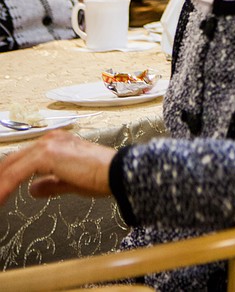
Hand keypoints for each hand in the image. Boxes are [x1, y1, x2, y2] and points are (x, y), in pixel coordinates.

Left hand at [0, 131, 114, 203]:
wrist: (118, 172)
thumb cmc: (103, 176)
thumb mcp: (70, 182)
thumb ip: (50, 184)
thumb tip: (32, 189)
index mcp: (57, 143)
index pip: (23, 159)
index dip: (7, 176)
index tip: (1, 190)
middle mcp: (51, 140)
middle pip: (12, 160)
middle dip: (0, 178)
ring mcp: (47, 145)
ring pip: (11, 167)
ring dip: (0, 184)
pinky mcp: (46, 155)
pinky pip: (16, 174)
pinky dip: (5, 188)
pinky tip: (1, 199)